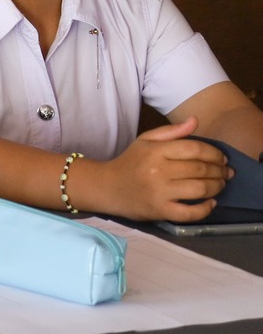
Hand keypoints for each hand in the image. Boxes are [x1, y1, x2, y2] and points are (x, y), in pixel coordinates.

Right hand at [81, 118, 230, 221]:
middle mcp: (158, 171)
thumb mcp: (146, 141)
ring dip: (217, 187)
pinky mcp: (161, 211)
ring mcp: (160, 192)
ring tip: (221, 185)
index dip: (214, 153)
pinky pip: (190, 212)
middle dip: (219, 171)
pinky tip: (211, 203)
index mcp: (156, 151)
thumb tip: (195, 121)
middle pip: (200, 169)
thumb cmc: (130, 162)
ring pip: (199, 189)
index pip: (194, 149)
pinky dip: (206, 208)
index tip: (222, 158)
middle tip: (226, 173)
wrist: (107, 187)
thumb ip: (171, 131)